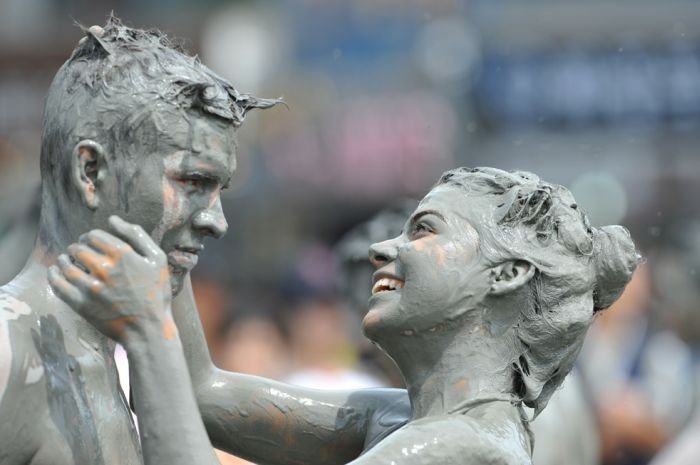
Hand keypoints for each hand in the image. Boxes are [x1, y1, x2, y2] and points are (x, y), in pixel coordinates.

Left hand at [48, 215, 175, 345]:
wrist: (149, 329)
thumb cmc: (156, 293)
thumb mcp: (157, 259)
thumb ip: (137, 235)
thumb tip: (113, 219)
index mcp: (123, 255)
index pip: (94, 235)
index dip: (90, 236)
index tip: (91, 241)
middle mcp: (104, 268)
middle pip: (78, 248)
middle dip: (77, 247)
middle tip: (79, 251)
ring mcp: (91, 287)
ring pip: (66, 265)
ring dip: (64, 259)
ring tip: (66, 260)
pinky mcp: (81, 304)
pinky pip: (58, 285)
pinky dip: (53, 275)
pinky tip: (55, 272)